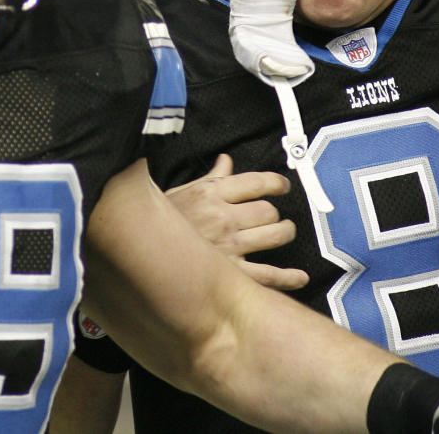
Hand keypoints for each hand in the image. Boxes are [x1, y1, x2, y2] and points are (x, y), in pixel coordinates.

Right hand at [165, 154, 307, 289]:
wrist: (138, 249)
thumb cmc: (161, 223)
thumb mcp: (183, 193)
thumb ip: (211, 179)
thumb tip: (226, 161)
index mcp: (211, 194)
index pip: (256, 182)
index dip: (276, 183)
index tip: (282, 186)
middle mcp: (224, 218)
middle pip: (268, 211)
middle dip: (276, 213)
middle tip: (275, 217)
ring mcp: (230, 247)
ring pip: (275, 236)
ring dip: (285, 234)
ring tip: (284, 233)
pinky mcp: (232, 274)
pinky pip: (270, 276)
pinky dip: (289, 277)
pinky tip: (299, 276)